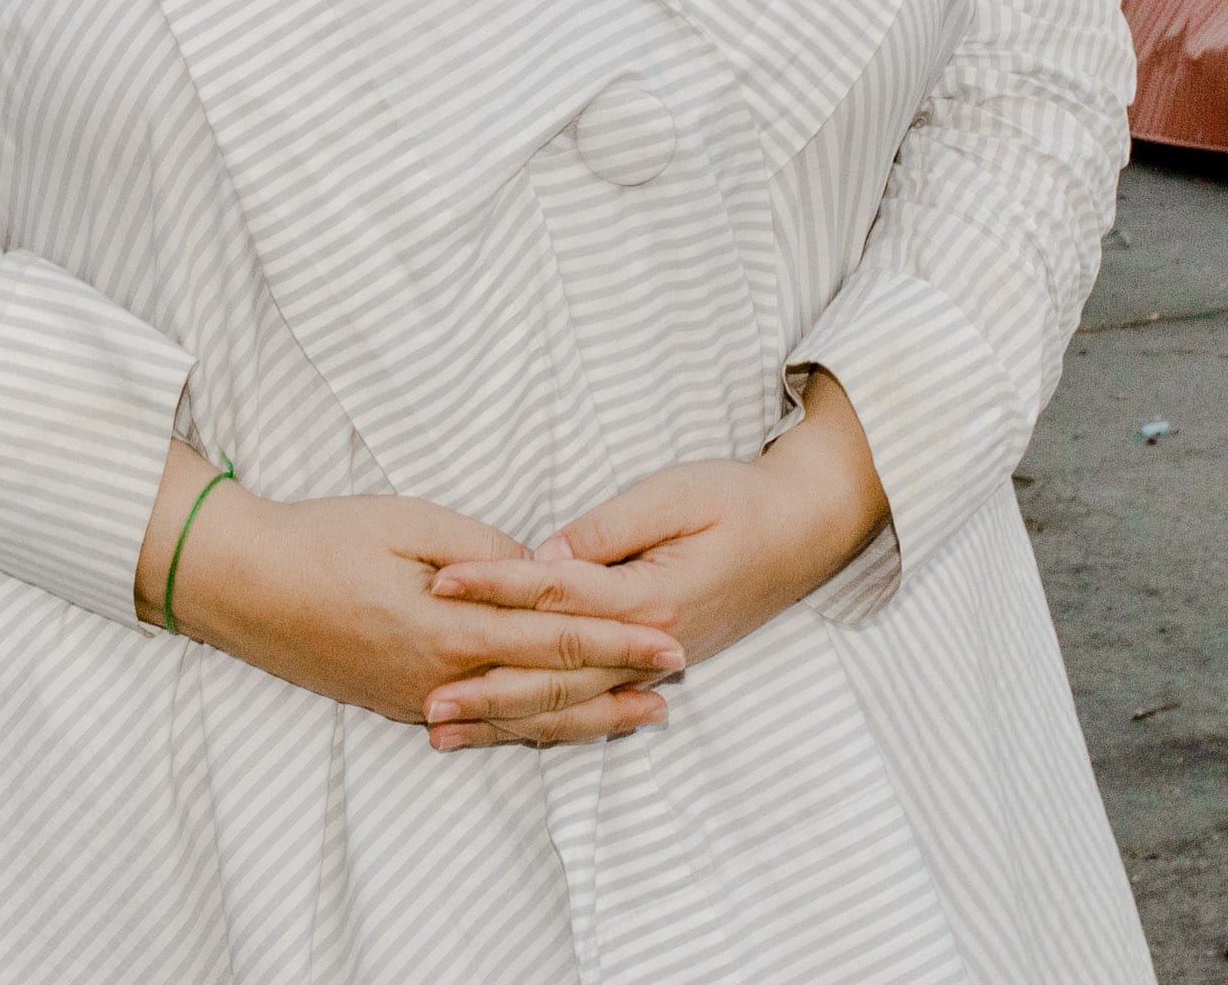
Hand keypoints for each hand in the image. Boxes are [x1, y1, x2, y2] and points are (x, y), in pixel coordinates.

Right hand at [136, 445, 684, 744]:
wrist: (246, 585)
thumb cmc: (325, 539)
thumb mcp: (409, 523)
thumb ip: (484, 553)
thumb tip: (542, 573)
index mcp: (450, 630)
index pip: (555, 641)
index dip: (618, 641)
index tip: (671, 637)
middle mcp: (443, 678)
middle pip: (550, 689)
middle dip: (620, 681)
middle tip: (679, 674)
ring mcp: (422, 699)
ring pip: (523, 718)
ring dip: (587, 715)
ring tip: (640, 713)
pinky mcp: (403, 703)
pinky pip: (485, 722)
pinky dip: (533, 726)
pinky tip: (558, 723)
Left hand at [423, 371, 889, 730]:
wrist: (804, 529)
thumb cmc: (738, 499)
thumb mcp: (674, 493)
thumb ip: (608, 529)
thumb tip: (546, 558)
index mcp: (650, 597)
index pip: (555, 598)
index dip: (493, 588)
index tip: (439, 584)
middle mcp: (650, 645)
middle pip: (554, 675)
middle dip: (485, 687)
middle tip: (423, 701)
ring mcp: (653, 664)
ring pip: (568, 703)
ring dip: (505, 719)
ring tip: (445, 732)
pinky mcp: (654, 666)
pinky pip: (590, 705)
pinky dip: (544, 721)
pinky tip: (505, 730)